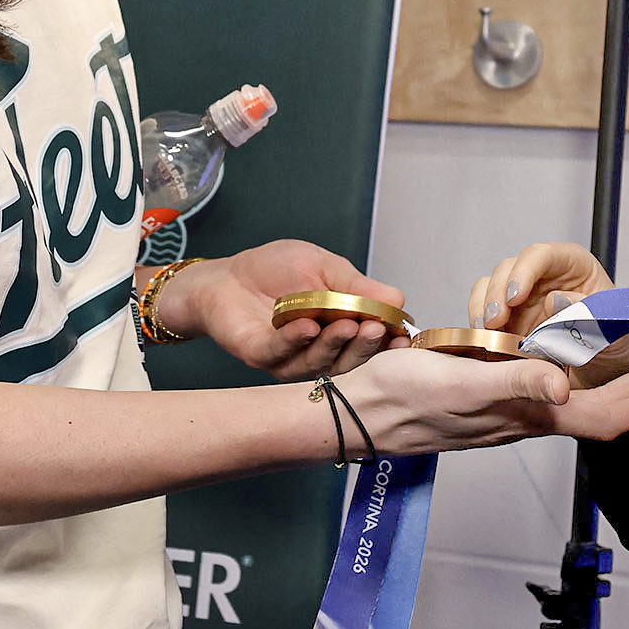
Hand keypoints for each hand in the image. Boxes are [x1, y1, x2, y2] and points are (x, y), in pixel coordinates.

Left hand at [147, 240, 406, 379]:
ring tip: (347, 324)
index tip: (402, 335)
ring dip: (335, 343)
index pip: (370, 342)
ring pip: (319, 361)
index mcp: (339, 328)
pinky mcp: (261, 357)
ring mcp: (290, 358)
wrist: (226, 276)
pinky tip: (308, 326)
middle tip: (376, 329)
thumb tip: (398, 300)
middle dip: (365, 345)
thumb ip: (357, 287)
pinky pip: (282, 354)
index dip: (387, 341)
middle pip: (349, 359)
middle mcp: (319, 350)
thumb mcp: (325, 267)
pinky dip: (296, 341)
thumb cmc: (275, 270)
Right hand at [341, 346, 628, 455]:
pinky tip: (565, 369)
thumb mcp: (462, 380)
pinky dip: (571, 381)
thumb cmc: (404, 397)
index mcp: (526, 416)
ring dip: (610, 390)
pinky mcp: (486, 402)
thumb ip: (514, 382)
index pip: (601, 417)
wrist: (358, 413)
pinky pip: (544, 395)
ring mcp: (505, 414)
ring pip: (574, 406)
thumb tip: (564, 388)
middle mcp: (523, 419)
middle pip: (596, 413)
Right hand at [470, 242, 612, 338]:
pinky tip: (486, 338)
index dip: (524, 271)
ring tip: (487, 330)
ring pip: (492, 286)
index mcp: (574, 265)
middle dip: (497, 292)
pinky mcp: (510, 317)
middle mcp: (545, 276)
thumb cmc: (612, 341)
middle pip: (510, 268)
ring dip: (484, 306)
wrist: (605, 369)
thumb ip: (587, 312)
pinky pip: (485, 310)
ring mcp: (524, 296)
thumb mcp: (610, 327)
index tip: (515, 296)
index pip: (543, 255)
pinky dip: (480, 322)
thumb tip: (554, 300)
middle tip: (495, 319)